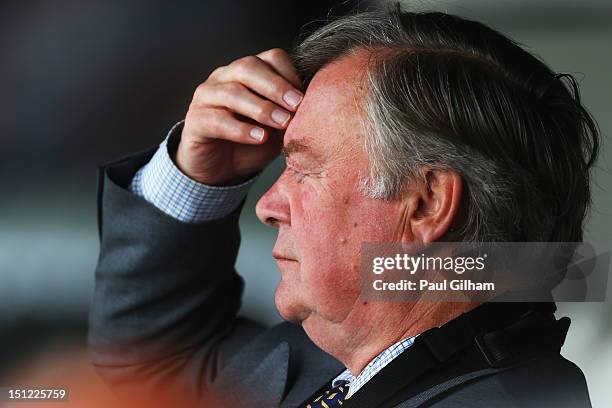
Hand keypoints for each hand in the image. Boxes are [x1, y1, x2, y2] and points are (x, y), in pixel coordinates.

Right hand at [176, 48, 302, 184]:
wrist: (221, 169)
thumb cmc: (253, 141)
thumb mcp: (278, 126)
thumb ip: (291, 113)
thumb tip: (315, 109)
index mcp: (248, 72)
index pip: (270, 58)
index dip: (289, 74)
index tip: (306, 97)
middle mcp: (225, 77)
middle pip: (248, 67)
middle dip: (276, 87)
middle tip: (297, 106)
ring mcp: (206, 97)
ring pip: (232, 92)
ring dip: (261, 108)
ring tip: (282, 123)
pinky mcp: (195, 121)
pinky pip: (216, 120)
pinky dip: (240, 129)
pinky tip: (259, 137)